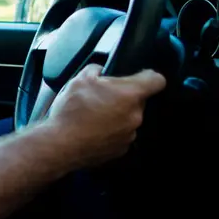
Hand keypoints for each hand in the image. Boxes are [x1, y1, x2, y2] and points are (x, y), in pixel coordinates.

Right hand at [42, 64, 165, 167]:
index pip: (157, 80)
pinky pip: (119, 135)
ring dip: (115, 115)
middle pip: (138, 101)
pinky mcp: (121, 150)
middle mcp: (135, 115)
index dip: (149, 76)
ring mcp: (129, 134)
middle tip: (101, 97)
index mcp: (130, 94)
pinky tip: (91, 130)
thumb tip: (100, 70)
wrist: (61, 145)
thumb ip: (96, 69)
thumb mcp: (80, 79)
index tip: (141, 77)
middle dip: (122, 97)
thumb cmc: (72, 112)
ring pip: (128, 119)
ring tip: (92, 116)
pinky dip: (109, 132)